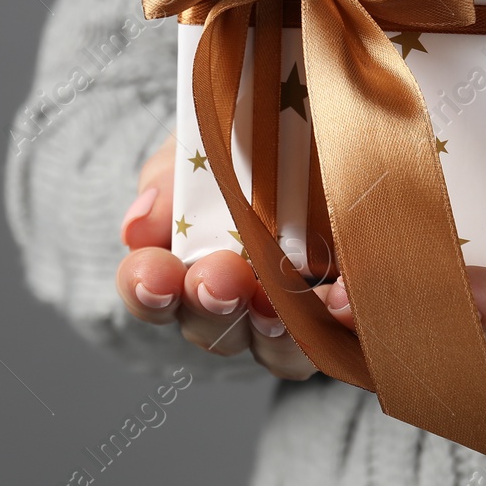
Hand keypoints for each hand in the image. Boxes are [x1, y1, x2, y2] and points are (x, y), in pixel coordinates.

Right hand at [113, 135, 341, 379]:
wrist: (325, 135)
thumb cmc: (253, 146)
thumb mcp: (205, 147)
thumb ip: (169, 181)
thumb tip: (138, 228)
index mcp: (185, 260)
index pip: (150, 290)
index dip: (145, 289)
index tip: (155, 277)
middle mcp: (234, 302)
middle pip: (210, 327)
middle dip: (213, 304)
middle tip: (222, 279)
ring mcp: (289, 319)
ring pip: (272, 350)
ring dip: (274, 329)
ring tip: (283, 302)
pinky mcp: (344, 320)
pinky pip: (342, 340)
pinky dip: (343, 323)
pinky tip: (348, 295)